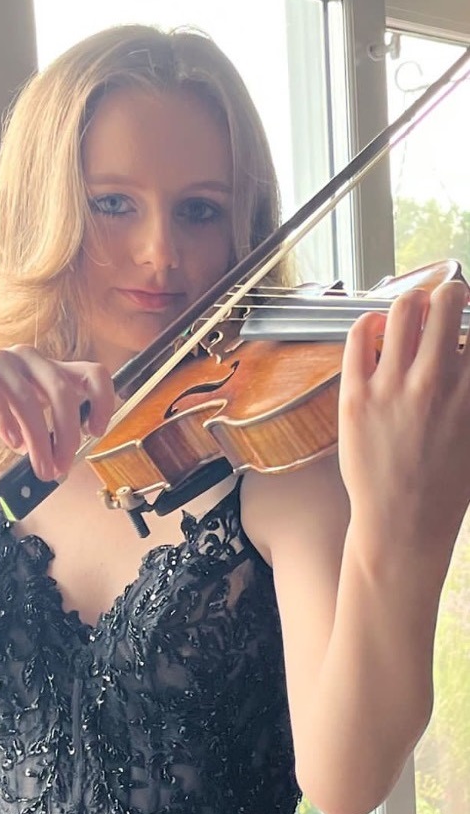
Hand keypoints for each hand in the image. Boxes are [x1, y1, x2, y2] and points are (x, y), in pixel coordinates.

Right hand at [0, 347, 114, 479]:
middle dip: (68, 435)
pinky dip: (6, 421)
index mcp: (48, 371)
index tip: (95, 432)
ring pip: (30, 398)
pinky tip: (11, 444)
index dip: (103, 401)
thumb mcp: (19, 425)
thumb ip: (42, 436)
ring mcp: (0, 359)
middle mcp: (29, 360)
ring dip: (39, 440)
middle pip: (64, 391)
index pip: (93, 374)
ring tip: (38, 467)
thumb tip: (62, 464)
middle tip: (61, 467)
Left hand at [338, 281, 469, 563]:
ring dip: (411, 301)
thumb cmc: (448, 483)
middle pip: (448, 300)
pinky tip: (376, 328)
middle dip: (451, 293)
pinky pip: (359, 337)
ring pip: (403, 309)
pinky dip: (369, 322)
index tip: (468, 318)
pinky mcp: (356, 395)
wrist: (404, 520)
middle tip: (447, 301)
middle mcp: (437, 380)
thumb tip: (465, 357)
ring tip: (411, 312)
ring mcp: (393, 386)